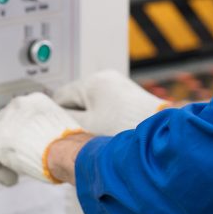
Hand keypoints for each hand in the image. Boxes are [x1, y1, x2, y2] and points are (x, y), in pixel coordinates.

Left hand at [0, 92, 83, 184]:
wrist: (65, 151)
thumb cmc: (71, 145)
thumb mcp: (63, 129)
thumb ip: (50, 130)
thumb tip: (48, 143)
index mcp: (37, 101)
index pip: (22, 116)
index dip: (24, 134)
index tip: (29, 146)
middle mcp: (18, 106)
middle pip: (5, 125)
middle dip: (11, 143)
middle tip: (21, 158)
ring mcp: (4, 122)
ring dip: (5, 156)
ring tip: (17, 170)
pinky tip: (11, 179)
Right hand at [52, 69, 170, 135]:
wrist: (159, 131)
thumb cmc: (125, 126)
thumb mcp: (87, 126)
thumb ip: (66, 120)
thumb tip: (53, 118)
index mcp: (92, 82)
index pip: (61, 96)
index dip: (55, 114)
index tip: (53, 128)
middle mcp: (105, 78)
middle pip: (77, 98)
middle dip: (74, 115)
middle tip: (73, 135)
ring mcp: (118, 85)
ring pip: (92, 102)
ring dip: (89, 117)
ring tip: (92, 135)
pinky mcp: (128, 94)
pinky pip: (106, 104)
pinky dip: (102, 116)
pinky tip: (106, 131)